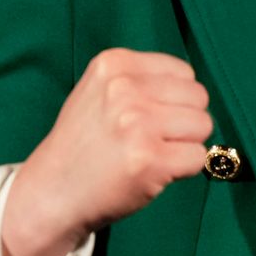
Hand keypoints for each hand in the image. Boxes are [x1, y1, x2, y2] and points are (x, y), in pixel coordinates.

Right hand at [2, 48, 211, 255]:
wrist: (52, 192)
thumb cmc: (85, 142)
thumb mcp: (100, 91)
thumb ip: (143, 81)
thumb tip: (195, 90)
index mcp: (115, 64)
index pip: (184, 73)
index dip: (175, 99)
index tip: (149, 117)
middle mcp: (125, 89)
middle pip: (199, 97)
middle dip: (184, 121)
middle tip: (152, 140)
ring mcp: (137, 124)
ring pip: (203, 126)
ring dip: (185, 145)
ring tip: (151, 154)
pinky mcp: (149, 159)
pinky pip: (198, 157)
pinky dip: (183, 169)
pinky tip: (154, 172)